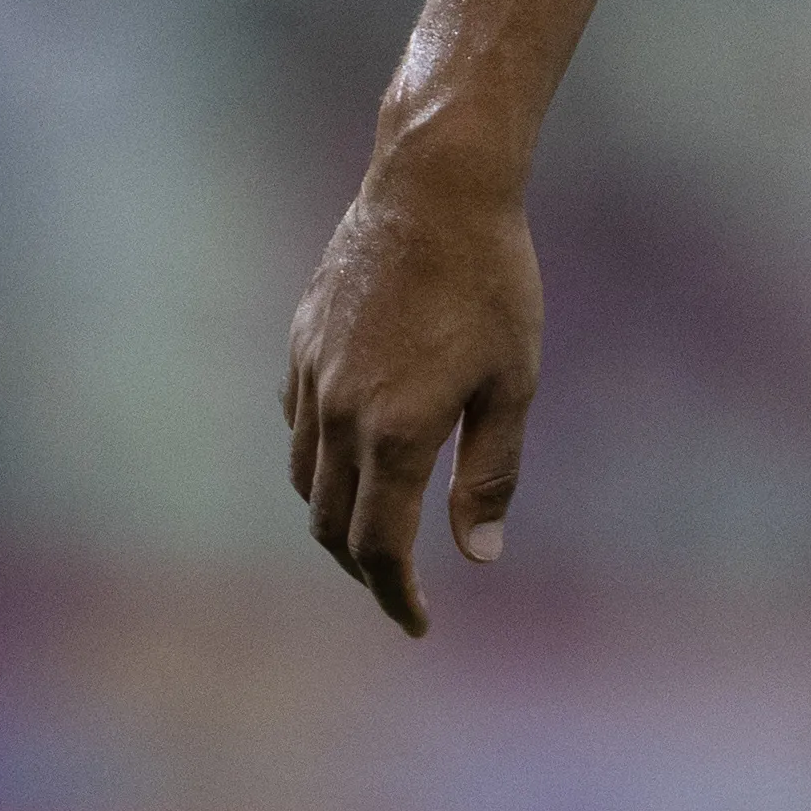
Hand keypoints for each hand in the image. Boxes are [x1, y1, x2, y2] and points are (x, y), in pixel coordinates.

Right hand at [282, 144, 544, 635]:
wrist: (434, 188)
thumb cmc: (492, 283)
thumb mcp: (513, 383)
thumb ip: (491, 474)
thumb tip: (480, 556)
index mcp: (396, 432)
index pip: (379, 547)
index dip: (396, 595)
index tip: (418, 622)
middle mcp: (340, 413)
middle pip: (332, 526)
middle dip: (363, 571)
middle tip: (399, 589)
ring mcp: (311, 377)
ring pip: (307, 479)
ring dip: (336, 519)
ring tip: (375, 533)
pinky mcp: (300, 344)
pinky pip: (297, 424)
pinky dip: (320, 460)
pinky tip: (353, 456)